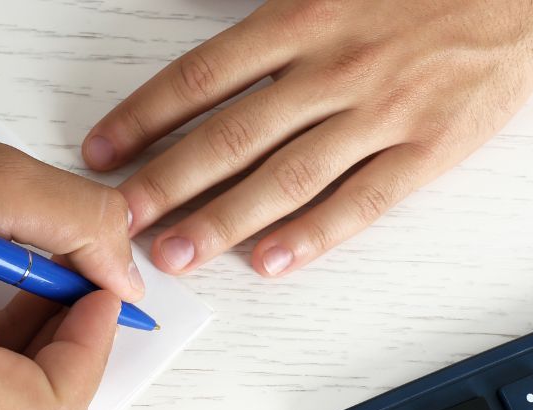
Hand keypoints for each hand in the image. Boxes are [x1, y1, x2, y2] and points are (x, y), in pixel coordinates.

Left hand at [83, 0, 532, 276]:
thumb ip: (272, 21)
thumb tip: (206, 62)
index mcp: (302, 17)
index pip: (201, 77)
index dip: (144, 117)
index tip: (104, 153)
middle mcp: (334, 66)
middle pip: (231, 135)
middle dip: (166, 182)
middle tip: (120, 221)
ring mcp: (382, 113)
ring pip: (286, 176)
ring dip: (224, 220)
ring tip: (177, 253)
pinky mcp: (428, 151)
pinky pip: (362, 202)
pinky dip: (313, 235)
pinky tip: (271, 263)